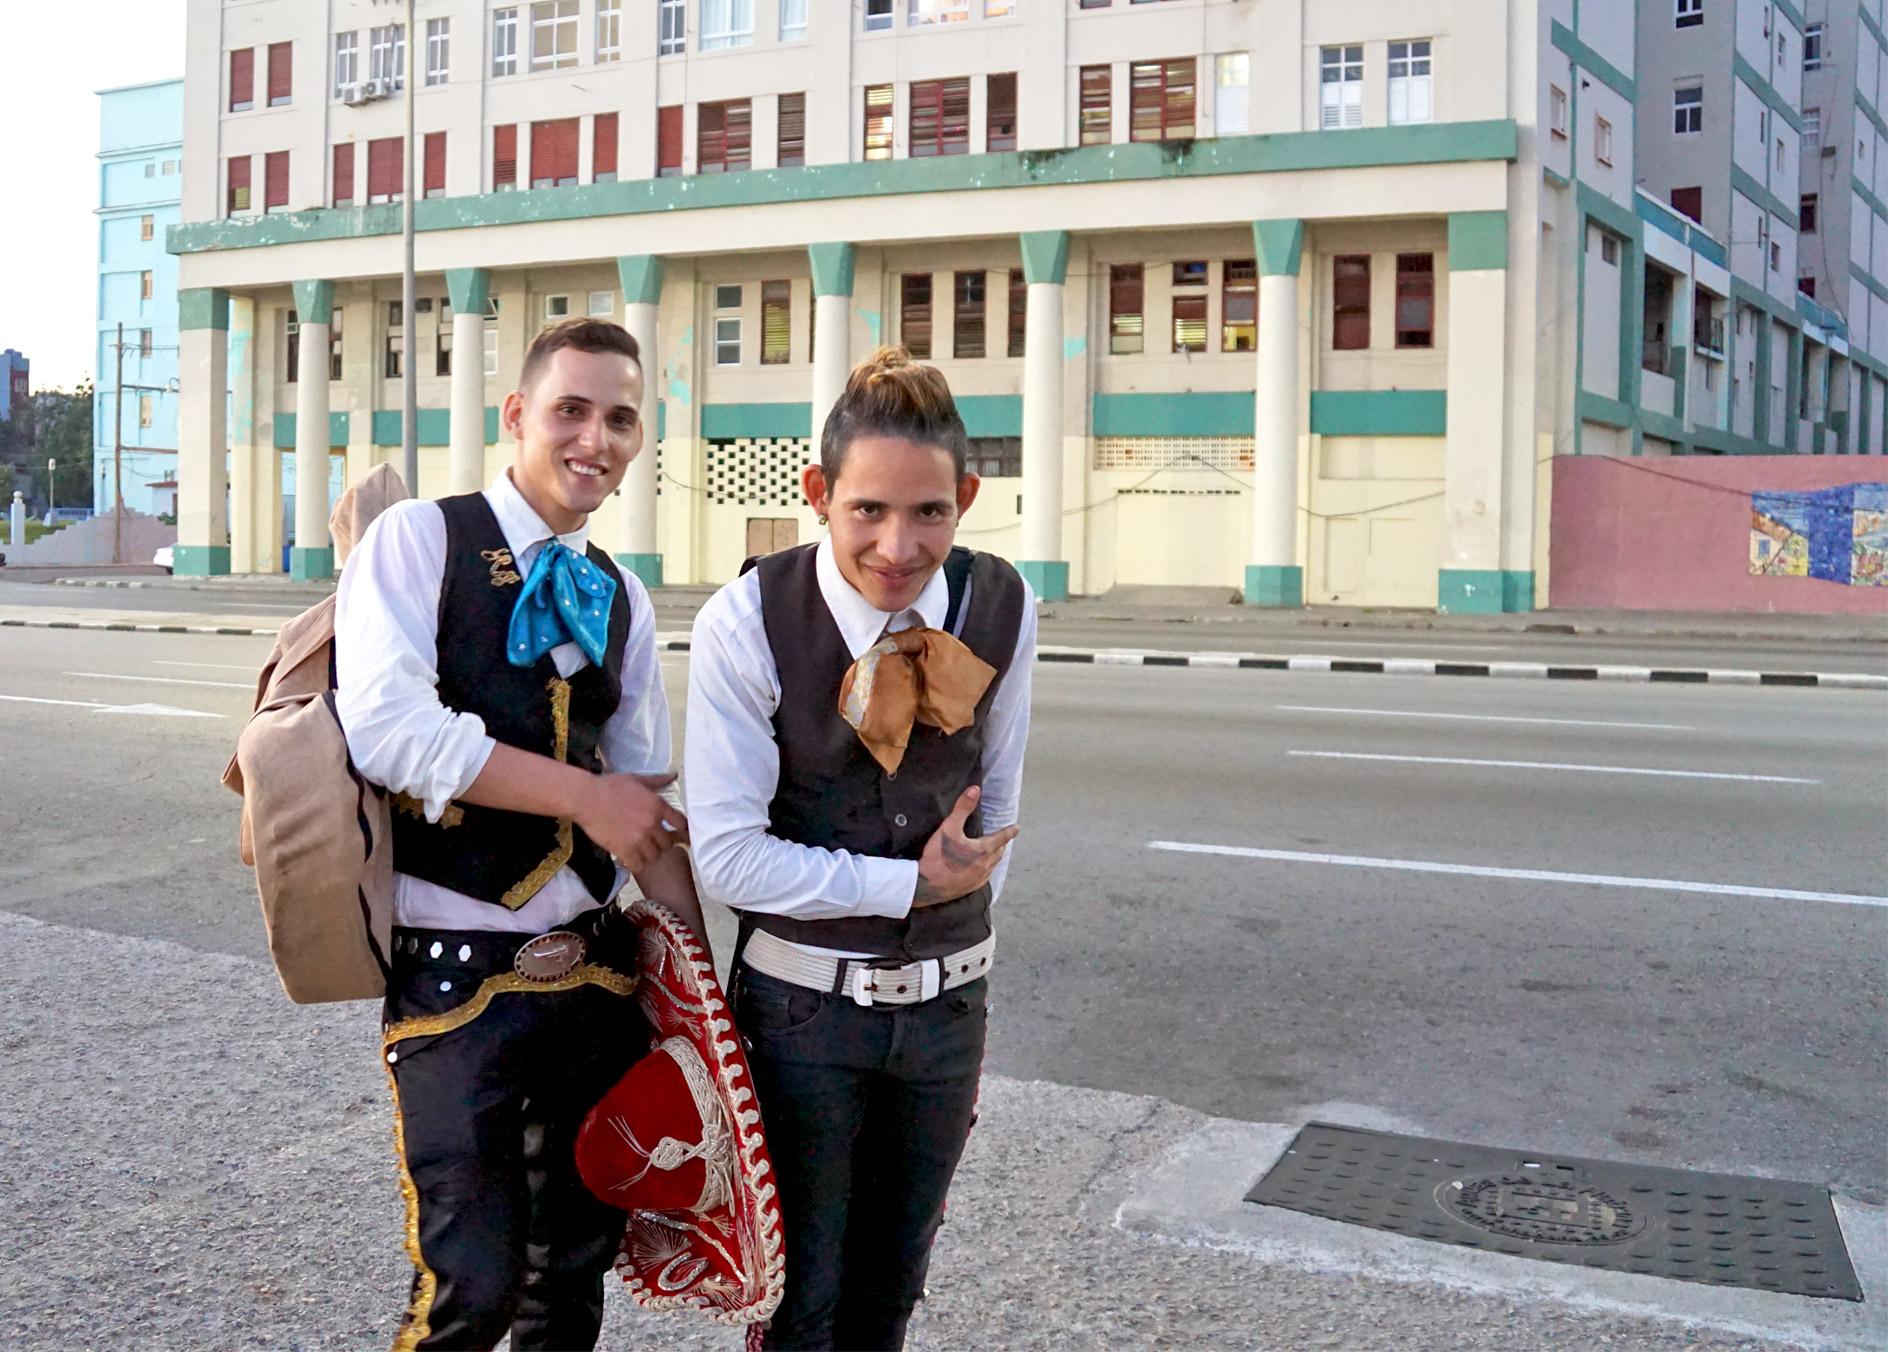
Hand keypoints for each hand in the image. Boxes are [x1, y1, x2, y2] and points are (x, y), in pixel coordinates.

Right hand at [574, 772, 689, 874]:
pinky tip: (632, 860)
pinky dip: (638, 864)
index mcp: (657, 806)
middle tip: (656, 844)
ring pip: (655, 856)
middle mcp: (651, 823)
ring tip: (643, 852)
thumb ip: (658, 780)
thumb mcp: (636, 779)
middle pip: (668, 843)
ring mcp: (638, 838)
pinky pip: (639, 864)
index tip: (684, 838)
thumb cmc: (609, 786)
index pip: (681, 824)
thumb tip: (674, 775)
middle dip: (663, 844)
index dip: (684, 833)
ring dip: (650, 855)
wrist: (586, 798)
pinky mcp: (624, 849)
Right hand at [913, 786, 1017, 908]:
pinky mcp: (969, 888)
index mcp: (983, 850)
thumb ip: (962, 808)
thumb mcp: (949, 828)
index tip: (1017, 828)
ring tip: (992, 853)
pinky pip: (984, 878)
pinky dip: (986, 870)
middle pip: (998, 853)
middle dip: (1001, 844)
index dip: (1009, 832)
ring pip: (992, 866)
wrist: (926, 885)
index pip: (1001, 838)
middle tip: (1001, 839)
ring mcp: (978, 879)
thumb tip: (975, 789)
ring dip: (994, 858)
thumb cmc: (938, 856)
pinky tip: (980, 871)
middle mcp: (984, 866)